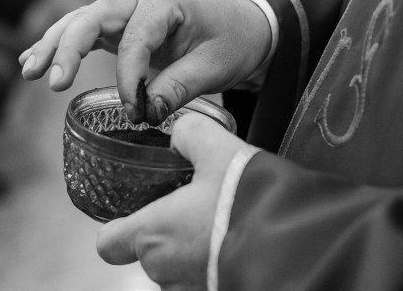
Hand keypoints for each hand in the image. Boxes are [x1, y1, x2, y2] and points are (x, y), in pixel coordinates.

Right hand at [19, 0, 270, 124]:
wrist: (242, 27)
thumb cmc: (232, 41)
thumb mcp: (213, 67)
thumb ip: (178, 88)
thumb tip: (145, 113)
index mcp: (166, 2)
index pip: (135, 39)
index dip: (129, 76)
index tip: (135, 109)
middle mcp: (141, 0)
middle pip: (93, 18)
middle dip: (68, 49)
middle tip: (54, 82)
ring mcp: (129, 11)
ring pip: (81, 23)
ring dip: (55, 46)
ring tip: (30, 71)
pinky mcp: (123, 26)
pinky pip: (87, 33)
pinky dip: (63, 46)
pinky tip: (38, 59)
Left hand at [96, 113, 251, 290]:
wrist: (300, 244)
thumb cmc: (249, 200)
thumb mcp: (218, 149)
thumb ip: (190, 134)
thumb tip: (181, 134)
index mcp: (153, 234)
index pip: (108, 244)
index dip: (117, 230)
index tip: (136, 215)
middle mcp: (165, 271)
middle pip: (150, 254)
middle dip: (169, 234)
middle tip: (198, 212)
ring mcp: (191, 290)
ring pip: (179, 269)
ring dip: (194, 251)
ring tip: (224, 228)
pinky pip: (205, 279)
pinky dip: (214, 264)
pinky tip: (239, 246)